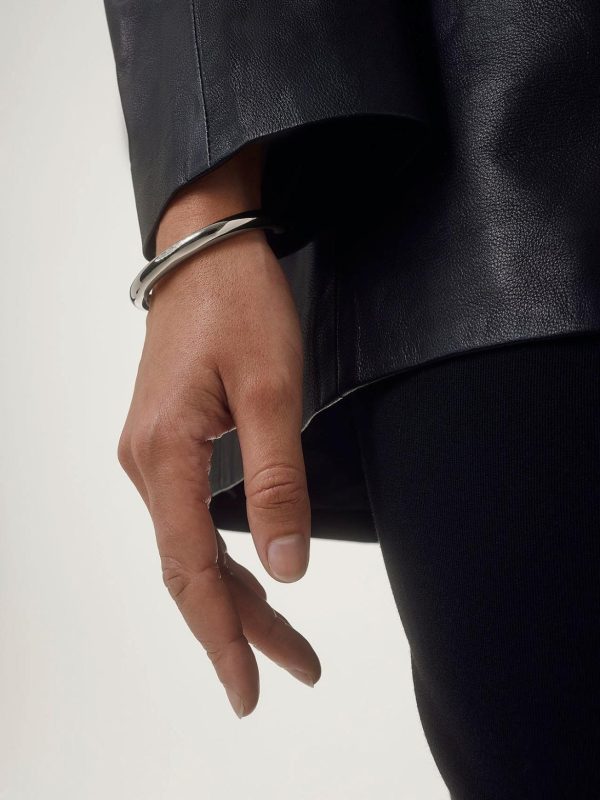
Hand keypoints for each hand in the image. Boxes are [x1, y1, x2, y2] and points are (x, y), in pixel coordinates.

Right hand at [117, 147, 319, 717]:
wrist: (205, 251)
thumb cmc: (239, 306)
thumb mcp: (274, 391)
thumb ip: (278, 481)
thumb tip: (287, 567)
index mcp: (164, 454)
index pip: (190, 569)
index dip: (223, 634)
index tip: (249, 689)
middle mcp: (145, 463)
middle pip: (188, 569)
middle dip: (240, 626)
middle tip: (296, 667)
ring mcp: (150, 453)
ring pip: (188, 547)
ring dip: (234, 594)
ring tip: (284, 638)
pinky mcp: (166, 441)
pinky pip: (187, 518)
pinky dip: (220, 558)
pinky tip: (248, 574)